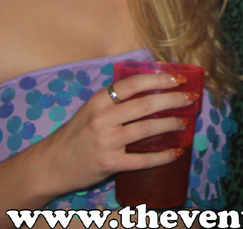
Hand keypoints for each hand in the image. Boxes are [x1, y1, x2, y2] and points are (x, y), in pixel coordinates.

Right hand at [34, 72, 195, 195]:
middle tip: (191, 98)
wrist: (51, 164)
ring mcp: (106, 141)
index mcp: (98, 101)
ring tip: (185, 122)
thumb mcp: (90, 110)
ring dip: (171, 124)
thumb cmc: (75, 135)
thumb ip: (115, 102)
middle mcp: (102, 118)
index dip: (158, 79)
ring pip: (147, 129)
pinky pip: (143, 159)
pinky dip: (163, 156)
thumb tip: (151, 91)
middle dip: (173, 100)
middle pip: (145, 105)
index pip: (133, 84)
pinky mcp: (110, 164)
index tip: (179, 78)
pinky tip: (176, 152)